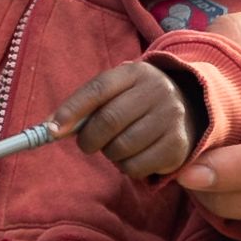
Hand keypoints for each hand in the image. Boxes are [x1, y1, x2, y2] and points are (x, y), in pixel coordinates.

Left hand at [54, 61, 204, 179]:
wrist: (190, 106)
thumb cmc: (137, 100)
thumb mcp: (116, 91)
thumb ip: (85, 105)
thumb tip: (50, 128)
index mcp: (134, 73)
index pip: (97, 90)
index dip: (71, 111)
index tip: (50, 130)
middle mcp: (157, 91)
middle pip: (108, 121)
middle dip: (88, 139)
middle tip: (86, 144)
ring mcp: (171, 118)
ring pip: (121, 147)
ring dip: (109, 154)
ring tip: (116, 146)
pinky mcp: (177, 145)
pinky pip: (137, 167)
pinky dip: (126, 168)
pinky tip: (133, 156)